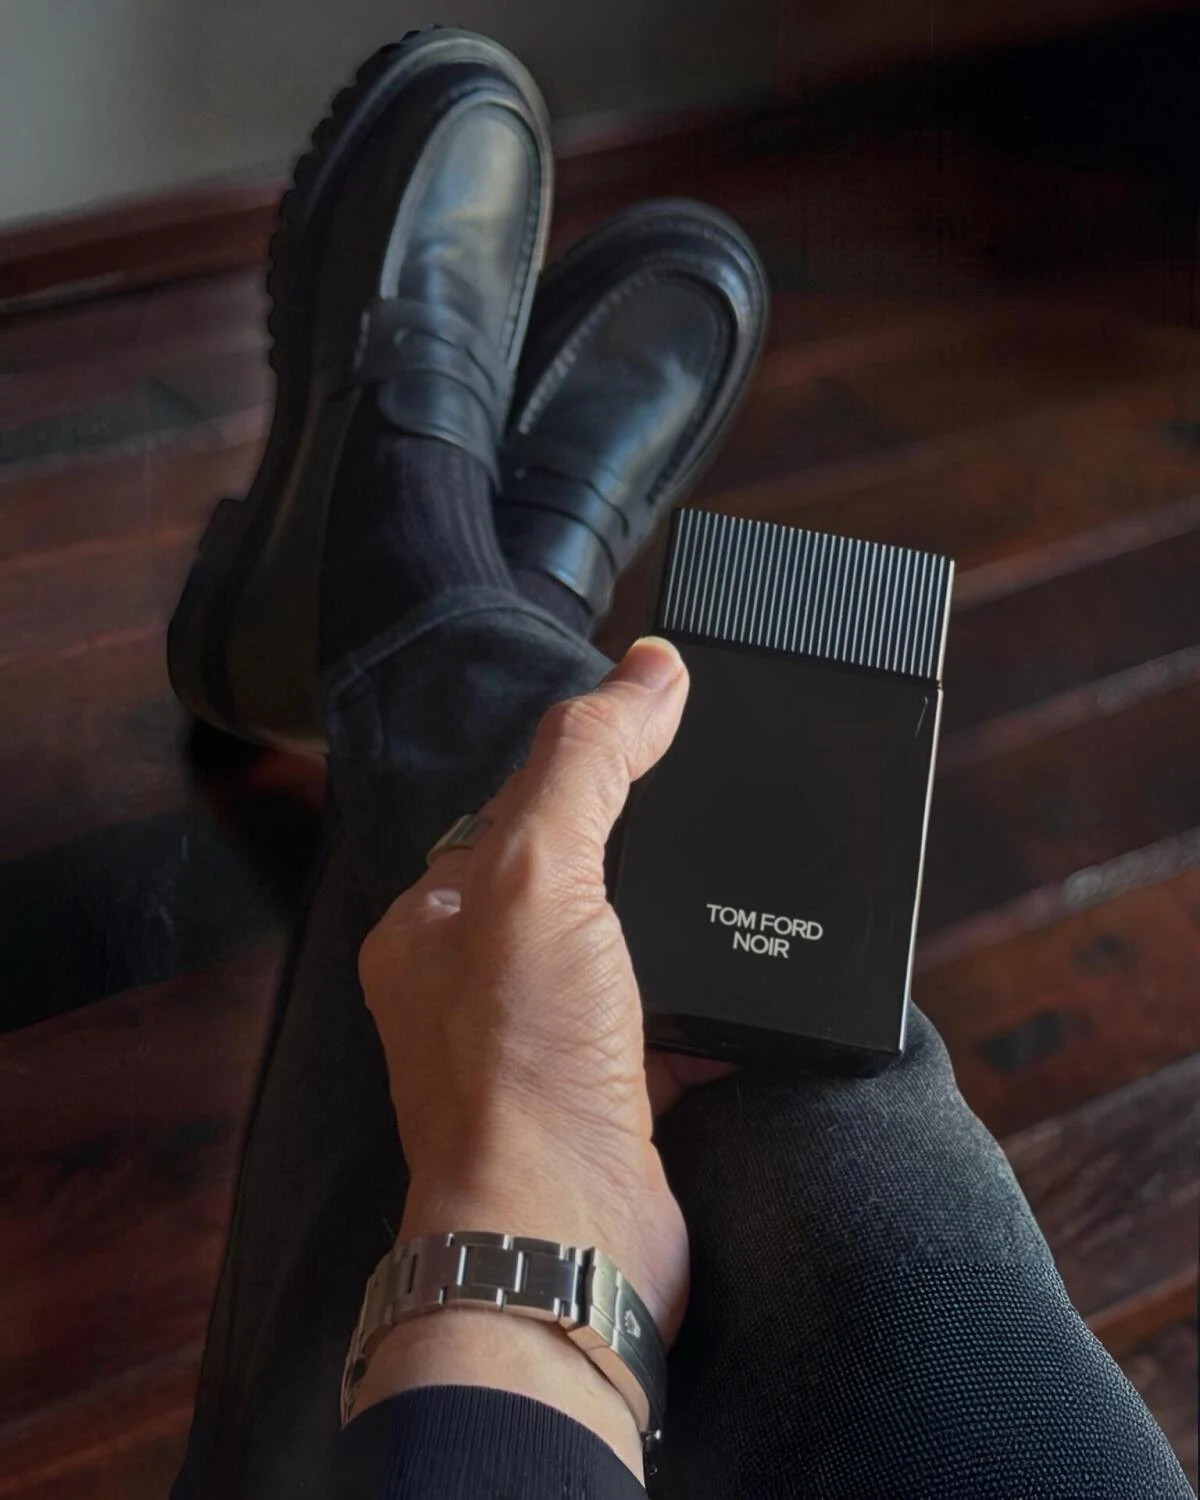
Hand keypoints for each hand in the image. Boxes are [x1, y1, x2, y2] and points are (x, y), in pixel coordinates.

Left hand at [355, 638, 724, 1469]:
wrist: (566, 1243)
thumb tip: (648, 668)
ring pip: (624, 948)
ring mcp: (546, 1044)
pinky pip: (671, 1019)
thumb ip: (589, 762)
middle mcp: (478, 983)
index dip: (584, 758)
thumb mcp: (541, 876)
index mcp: (433, 921)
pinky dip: (709, 997)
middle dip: (636, 838)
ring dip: (675, 921)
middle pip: (571, 874)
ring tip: (732, 873)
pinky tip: (745, 976)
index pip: (511, 806)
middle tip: (706, 796)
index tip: (656, 716)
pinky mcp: (616, 1095)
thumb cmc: (519, 1074)